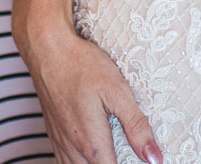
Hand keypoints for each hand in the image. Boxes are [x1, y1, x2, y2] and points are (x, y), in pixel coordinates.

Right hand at [21, 21, 160, 163]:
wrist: (47, 49)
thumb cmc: (81, 65)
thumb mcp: (117, 91)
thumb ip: (136, 126)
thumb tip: (154, 158)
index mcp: (91, 142)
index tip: (141, 162)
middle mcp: (73, 147)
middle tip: (128, 156)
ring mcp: (60, 140)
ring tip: (109, 155)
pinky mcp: (53, 132)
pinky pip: (63, 161)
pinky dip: (77, 163)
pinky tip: (87, 156)